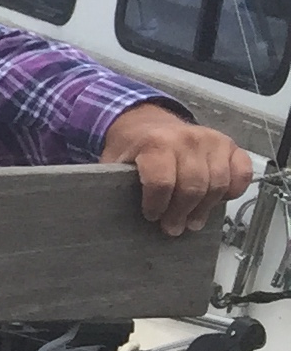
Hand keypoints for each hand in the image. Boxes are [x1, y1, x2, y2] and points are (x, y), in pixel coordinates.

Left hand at [101, 104, 253, 236]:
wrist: (149, 123)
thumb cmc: (134, 147)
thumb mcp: (114, 162)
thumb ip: (114, 183)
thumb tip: (110, 213)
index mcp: (156, 143)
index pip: (162, 182)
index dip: (157, 205)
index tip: (151, 216)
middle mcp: (187, 139)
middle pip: (192, 187)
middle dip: (181, 213)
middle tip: (172, 227)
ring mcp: (212, 140)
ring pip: (217, 184)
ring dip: (204, 208)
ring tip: (191, 221)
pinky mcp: (230, 145)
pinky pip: (241, 173)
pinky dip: (233, 190)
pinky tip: (218, 200)